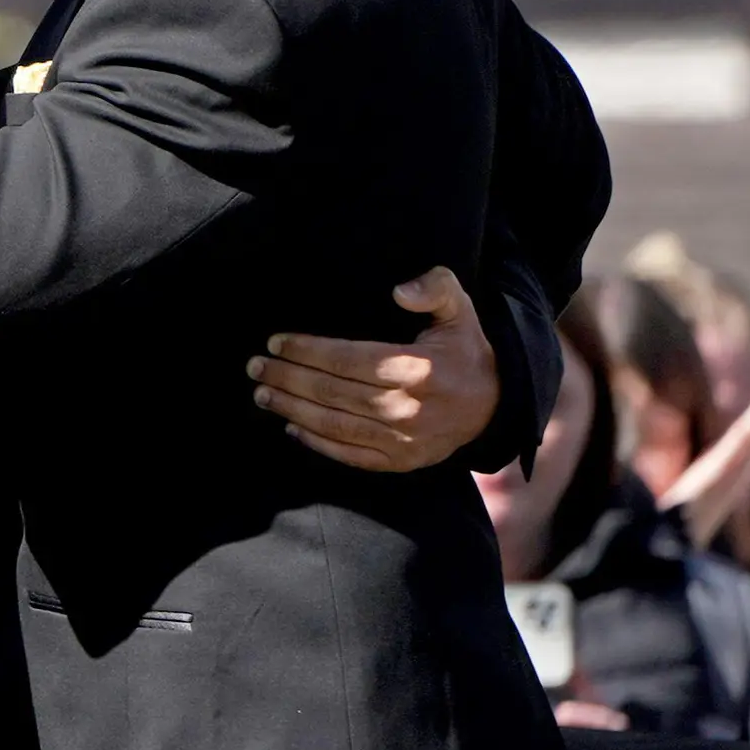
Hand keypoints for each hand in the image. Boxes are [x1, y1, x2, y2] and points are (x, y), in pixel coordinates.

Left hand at [253, 268, 491, 473]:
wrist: (494, 404)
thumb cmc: (465, 350)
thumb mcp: (459, 310)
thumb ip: (435, 288)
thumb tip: (400, 290)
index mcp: (417, 370)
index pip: (347, 359)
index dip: (307, 351)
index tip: (275, 342)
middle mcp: (408, 409)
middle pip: (332, 392)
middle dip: (287, 377)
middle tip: (254, 366)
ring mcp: (404, 440)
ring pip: (334, 424)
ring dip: (291, 409)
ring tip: (262, 393)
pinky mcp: (401, 462)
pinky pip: (350, 454)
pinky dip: (316, 443)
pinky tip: (291, 426)